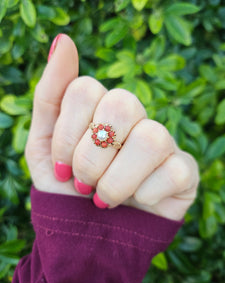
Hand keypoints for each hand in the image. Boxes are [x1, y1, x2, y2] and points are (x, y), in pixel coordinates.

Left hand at [25, 34, 198, 220]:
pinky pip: (174, 171)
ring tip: (104, 199)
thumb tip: (63, 40)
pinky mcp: (184, 170)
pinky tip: (136, 202)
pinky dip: (144, 195)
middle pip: (122, 104)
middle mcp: (134, 118)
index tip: (60, 167)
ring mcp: (163, 142)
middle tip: (82, 184)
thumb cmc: (66, 187)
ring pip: (150, 139)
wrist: (87, 233)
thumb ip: (50, 95)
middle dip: (92, 156)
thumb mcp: (43, 144)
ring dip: (116, 180)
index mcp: (100, 107)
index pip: (86, 89)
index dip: (67, 134)